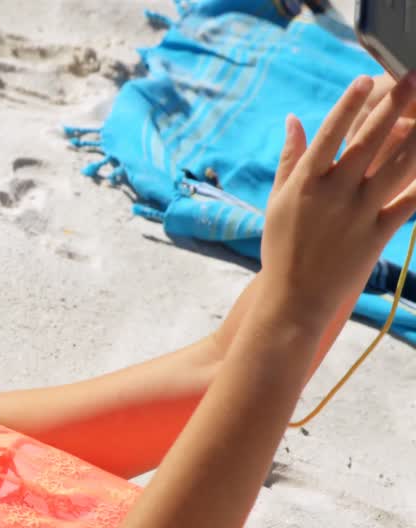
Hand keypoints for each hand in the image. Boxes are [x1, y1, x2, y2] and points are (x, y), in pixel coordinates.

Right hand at [262, 74, 415, 324]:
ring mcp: (358, 212)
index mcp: (306, 183)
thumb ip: (289, 158)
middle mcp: (334, 192)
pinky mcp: (378, 232)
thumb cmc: (282, 248)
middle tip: (413, 79)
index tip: (364, 80)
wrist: (296, 296)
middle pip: (370, 141)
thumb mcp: (277, 201)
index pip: (329, 135)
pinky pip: (409, 201)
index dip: (348, 106)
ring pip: (397, 166)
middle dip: (394, 106)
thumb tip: (294, 120)